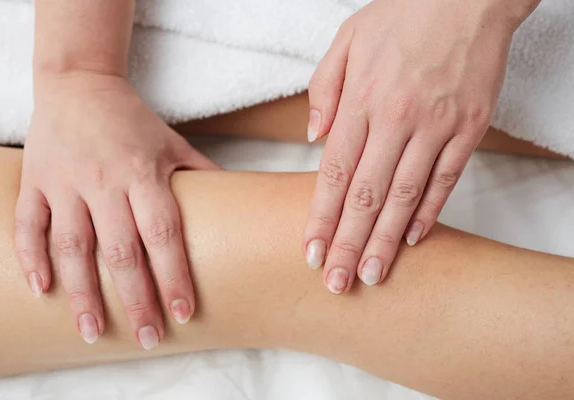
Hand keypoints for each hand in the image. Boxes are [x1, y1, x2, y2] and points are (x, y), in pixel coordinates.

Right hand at [15, 73, 218, 347]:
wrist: (79, 83)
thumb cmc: (132, 119)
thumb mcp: (173, 141)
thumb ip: (201, 172)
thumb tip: (237, 201)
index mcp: (143, 173)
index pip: (163, 234)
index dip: (174, 275)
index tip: (183, 312)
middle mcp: (104, 181)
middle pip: (122, 250)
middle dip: (136, 298)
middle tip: (148, 336)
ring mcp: (66, 182)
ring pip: (73, 246)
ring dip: (82, 292)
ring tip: (93, 331)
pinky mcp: (36, 181)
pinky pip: (30, 223)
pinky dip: (32, 256)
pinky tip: (41, 289)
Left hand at [304, 0, 529, 292]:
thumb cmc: (401, 16)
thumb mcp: (347, 41)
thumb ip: (324, 90)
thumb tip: (312, 137)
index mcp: (362, 100)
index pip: (334, 172)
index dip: (320, 216)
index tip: (311, 251)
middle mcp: (396, 119)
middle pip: (366, 195)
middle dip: (347, 243)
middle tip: (336, 283)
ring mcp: (436, 126)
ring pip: (405, 196)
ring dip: (385, 241)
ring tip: (370, 275)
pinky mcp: (469, 128)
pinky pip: (446, 179)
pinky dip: (429, 212)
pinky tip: (412, 240)